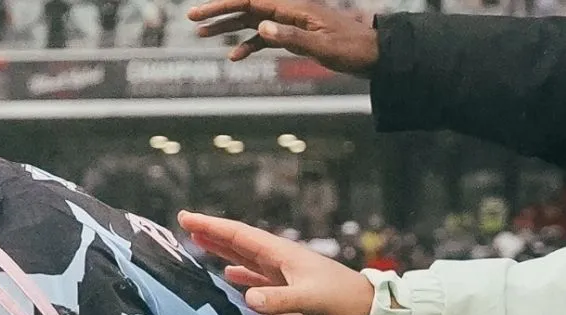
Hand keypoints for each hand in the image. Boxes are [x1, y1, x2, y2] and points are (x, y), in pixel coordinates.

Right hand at [177, 212, 375, 314]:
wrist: (370, 312)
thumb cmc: (343, 301)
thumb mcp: (311, 298)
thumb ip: (279, 299)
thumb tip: (247, 296)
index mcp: (282, 254)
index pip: (239, 236)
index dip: (212, 226)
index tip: (186, 218)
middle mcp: (280, 259)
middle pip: (239, 242)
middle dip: (212, 233)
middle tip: (185, 224)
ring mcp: (284, 273)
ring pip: (245, 257)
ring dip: (222, 250)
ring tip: (199, 244)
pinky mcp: (288, 289)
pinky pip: (256, 276)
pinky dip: (239, 274)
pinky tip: (229, 276)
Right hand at [187, 0, 378, 73]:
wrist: (373, 54)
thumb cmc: (351, 48)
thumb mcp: (321, 46)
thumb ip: (290, 36)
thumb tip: (260, 26)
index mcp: (295, 7)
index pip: (251, 1)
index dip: (223, 5)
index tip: (201, 13)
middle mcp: (290, 10)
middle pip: (246, 7)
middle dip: (218, 12)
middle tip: (192, 19)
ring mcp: (291, 22)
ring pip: (252, 21)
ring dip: (227, 27)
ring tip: (203, 34)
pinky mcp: (294, 35)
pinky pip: (265, 37)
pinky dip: (248, 45)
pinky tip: (234, 57)